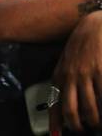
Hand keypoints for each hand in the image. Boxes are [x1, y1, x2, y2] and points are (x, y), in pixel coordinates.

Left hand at [50, 11, 101, 132]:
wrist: (94, 27)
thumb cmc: (81, 49)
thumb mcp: (67, 65)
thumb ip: (65, 84)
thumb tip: (64, 106)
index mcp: (59, 76)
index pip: (55, 104)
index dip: (55, 124)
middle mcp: (70, 77)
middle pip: (72, 112)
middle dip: (80, 127)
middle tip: (88, 130)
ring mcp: (86, 75)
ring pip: (91, 109)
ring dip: (97, 121)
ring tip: (99, 124)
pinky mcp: (100, 72)